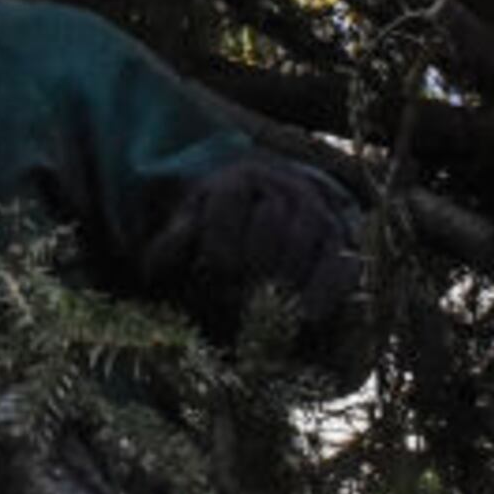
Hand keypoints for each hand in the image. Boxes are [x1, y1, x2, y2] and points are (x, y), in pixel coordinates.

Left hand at [148, 155, 364, 340]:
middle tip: (243, 294)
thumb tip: (151, 268)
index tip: (217, 271)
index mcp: (238, 177)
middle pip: (273, 219)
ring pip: (310, 235)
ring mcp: (315, 210)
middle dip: (256, 260)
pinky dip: (329, 287)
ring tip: (270, 308)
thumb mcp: (191, 222)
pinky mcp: (340, 238)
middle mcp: (282, 186)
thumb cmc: (219, 221)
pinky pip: (342, 259)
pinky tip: (310, 316)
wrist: (266, 207)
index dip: (223, 238)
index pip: (231, 200)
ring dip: (289, 275)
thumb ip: (173, 241)